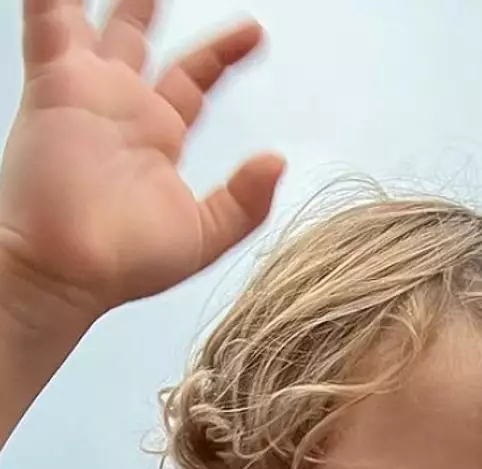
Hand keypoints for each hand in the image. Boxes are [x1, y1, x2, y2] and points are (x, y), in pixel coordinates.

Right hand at [0, 1, 282, 321]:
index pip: (195, 78)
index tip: (255, 34)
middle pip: (138, 36)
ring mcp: (85, 92)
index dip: (224, 53)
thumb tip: (277, 161)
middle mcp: (121, 107)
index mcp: (157, 135)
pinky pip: (45, 22)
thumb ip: (245, 203)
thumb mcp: (205, 236)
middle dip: (150, 4)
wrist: (73, 269)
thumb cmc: (126, 264)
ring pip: (92, 19)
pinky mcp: (53, 84)